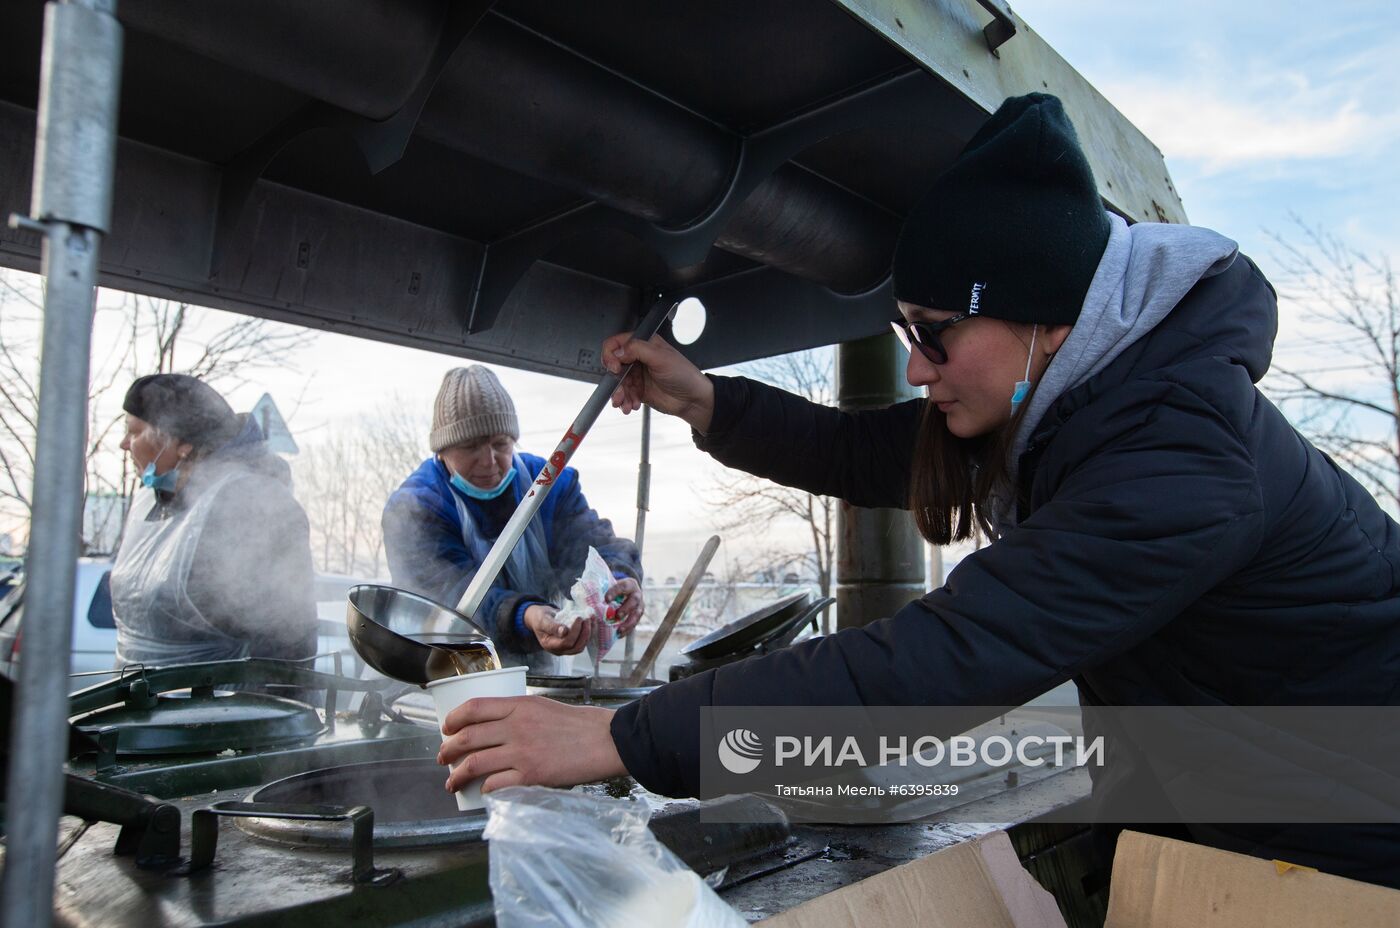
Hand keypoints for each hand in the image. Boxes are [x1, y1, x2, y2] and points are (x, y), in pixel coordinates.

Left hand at [438, 695, 626, 792]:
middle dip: (447, 750)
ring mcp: (521, 752)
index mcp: (519, 705)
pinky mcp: (530, 776)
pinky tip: (482, 790)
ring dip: (456, 775)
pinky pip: (494, 784)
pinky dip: (483, 788)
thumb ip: (517, 714)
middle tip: (442, 758)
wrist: (604, 741)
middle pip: (467, 737)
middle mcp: (515, 726)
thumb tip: (492, 729)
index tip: (446, 727)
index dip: (453, 718)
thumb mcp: (543, 706)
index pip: (473, 707)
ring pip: (473, 763)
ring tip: (451, 782)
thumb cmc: (578, 724)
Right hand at [524, 604, 587, 654]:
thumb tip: (564, 631)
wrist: (540, 618)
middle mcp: (559, 649)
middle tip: (586, 619)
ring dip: (588, 633)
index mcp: (549, 645)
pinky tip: (590, 621)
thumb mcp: (543, 620)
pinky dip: (589, 632)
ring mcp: (566, 648)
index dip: (575, 631)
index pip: (566, 643)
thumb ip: (552, 626)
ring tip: (589, 619)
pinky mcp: (573, 643)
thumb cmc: (540, 618)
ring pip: (582, 645)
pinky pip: (583, 641)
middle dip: (584, 633)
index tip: (578, 618)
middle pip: (576, 647)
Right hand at [602, 330, 714, 432]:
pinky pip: (624, 395)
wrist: (692, 399)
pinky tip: (632, 405)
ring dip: (619, 395)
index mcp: (644, 344)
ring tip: (625, 403)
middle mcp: (638, 358)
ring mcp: (637, 374)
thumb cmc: (684, 375)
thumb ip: (638, 350)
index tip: (614, 368)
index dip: (611, 355)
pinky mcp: (638, 390)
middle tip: (618, 391)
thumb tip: (618, 351)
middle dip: (614, 381)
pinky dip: (625, 401)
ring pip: (617, 383)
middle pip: (614, 366)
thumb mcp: (661, 358)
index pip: (617, 344)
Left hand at [606, 577, 643, 635]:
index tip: (606, 599)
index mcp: (629, 584)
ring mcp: (640, 605)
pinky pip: (635, 623)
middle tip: (617, 615)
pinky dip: (627, 630)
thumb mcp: (612, 585)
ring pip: (637, 614)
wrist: (628, 592)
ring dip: (628, 622)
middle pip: (634, 600)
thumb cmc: (616, 589)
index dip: (615, 592)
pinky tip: (619, 634)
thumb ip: (603, 589)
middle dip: (626, 608)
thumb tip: (588, 595)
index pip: (623, 586)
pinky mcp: (638, 615)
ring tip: (619, 630)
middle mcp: (637, 594)